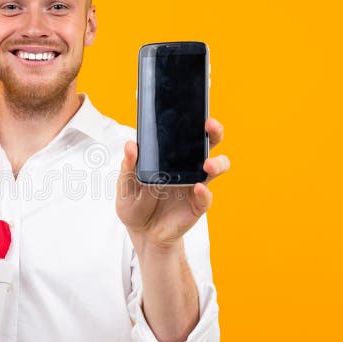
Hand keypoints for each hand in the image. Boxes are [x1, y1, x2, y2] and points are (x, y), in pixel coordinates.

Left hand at [116, 118, 229, 250]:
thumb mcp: (125, 184)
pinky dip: (204, 192)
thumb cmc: (135, 204)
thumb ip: (128, 166)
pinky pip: (205, 197)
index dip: (193, 119)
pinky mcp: (196, 205)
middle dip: (214, 132)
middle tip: (209, 125)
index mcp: (170, 157)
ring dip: (217, 163)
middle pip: (208, 144)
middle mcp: (187, 167)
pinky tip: (197, 188)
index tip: (194, 108)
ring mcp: (194, 185)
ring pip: (215, 168)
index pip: (185, 134)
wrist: (141, 233)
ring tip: (207, 164)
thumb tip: (131, 145)